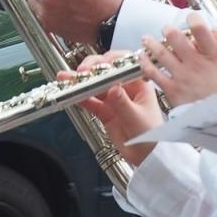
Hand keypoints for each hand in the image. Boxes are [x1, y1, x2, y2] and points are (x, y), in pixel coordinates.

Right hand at [70, 52, 161, 166]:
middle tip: (81, 72)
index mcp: (139, 84)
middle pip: (106, 72)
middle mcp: (126, 89)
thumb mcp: (137, 118)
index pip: (124, 64)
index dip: (110, 60)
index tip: (99, 64)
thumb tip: (113, 87)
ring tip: (65, 78)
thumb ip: (123, 103)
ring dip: (80, 82)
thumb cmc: (151, 136)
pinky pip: (91, 102)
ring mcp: (114, 100)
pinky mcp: (105, 112)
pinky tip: (70, 94)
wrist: (148, 156)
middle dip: (92, 69)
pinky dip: (80, 98)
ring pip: (95, 86)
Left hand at [136, 12, 216, 105]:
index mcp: (216, 57)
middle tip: (167, 30)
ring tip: (147, 39)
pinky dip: (146, 63)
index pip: (201, 29)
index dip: (194, 19)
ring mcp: (183, 76)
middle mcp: (197, 64)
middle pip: (176, 38)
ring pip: (161, 52)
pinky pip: (154, 73)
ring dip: (152, 43)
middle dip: (170, 30)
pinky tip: (143, 57)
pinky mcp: (173, 90)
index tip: (191, 18)